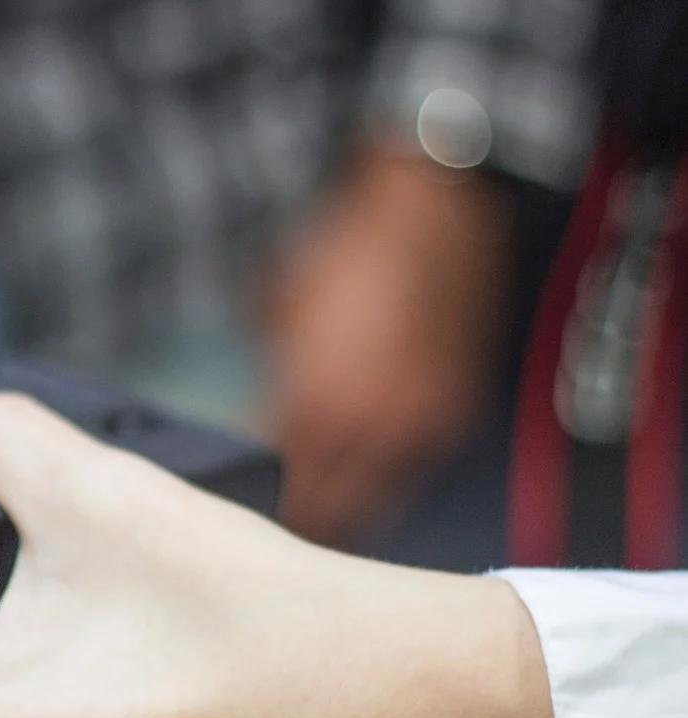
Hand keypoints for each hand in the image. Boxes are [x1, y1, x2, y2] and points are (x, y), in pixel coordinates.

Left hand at [268, 146, 512, 545]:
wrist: (422, 201)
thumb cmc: (338, 245)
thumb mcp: (273, 313)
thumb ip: (269, 381)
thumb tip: (259, 418)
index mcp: (322, 410)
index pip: (296, 492)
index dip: (278, 506)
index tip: (259, 513)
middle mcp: (379, 428)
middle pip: (342, 508)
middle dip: (314, 514)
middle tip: (292, 516)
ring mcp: (426, 419)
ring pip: (387, 493)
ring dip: (357, 500)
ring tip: (329, 500)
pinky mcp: (458, 400)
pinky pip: (420, 458)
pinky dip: (394, 467)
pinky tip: (371, 461)